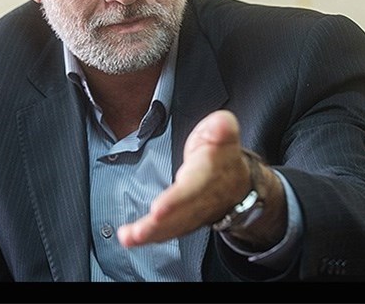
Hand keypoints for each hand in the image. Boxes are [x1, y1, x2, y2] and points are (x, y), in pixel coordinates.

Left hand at [117, 110, 250, 246]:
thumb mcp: (225, 131)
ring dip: (150, 234)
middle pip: (180, 215)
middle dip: (159, 224)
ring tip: (128, 237)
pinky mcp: (184, 222)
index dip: (176, 200)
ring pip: (173, 227)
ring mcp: (193, 214)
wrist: (236, 183)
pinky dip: (149, 238)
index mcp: (209, 173)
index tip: (157, 209)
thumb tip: (221, 125)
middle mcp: (201, 199)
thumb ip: (222, 127)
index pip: (193, 189)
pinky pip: (167, 232)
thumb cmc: (222, 153)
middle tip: (138, 231)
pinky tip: (129, 239)